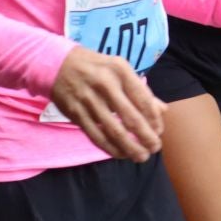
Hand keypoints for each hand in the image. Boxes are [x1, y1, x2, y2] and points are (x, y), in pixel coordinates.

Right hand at [48, 47, 164, 161]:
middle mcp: (105, 84)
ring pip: (114, 131)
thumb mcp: (120, 70)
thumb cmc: (96, 67)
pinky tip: (121, 154)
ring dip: (130, 148)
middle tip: (155, 148)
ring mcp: (89, 100)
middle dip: (146, 137)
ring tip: (141, 156)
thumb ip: (141, 90)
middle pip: (131, 118)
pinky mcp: (76, 113)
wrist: (57, 63)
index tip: (159, 131)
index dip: (154, 119)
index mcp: (120, 71)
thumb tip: (163, 111)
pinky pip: (96, 136)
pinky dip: (111, 148)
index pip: (143, 100)